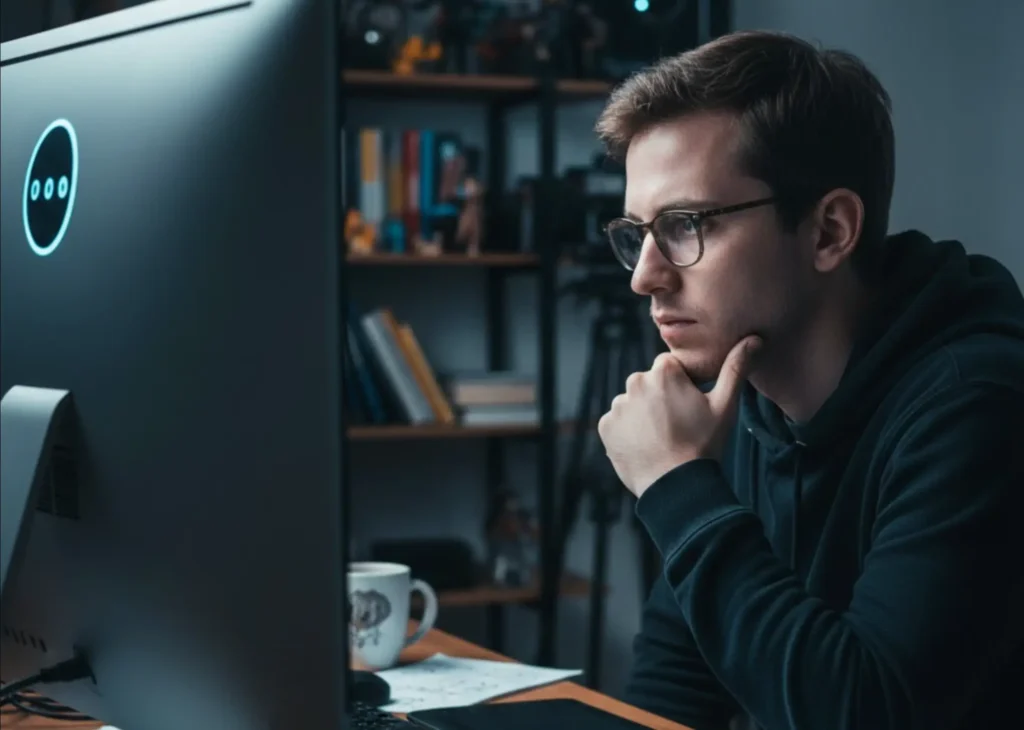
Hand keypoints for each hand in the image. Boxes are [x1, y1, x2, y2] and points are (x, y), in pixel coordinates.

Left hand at [597, 336, 760, 497]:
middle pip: (649, 384)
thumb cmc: (703, 445)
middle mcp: (634, 383)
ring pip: (633, 404)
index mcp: (662, 372)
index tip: (689, 406)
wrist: (676, 487)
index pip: (670, 368)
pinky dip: (628, 432)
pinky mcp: (606, 427)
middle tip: (677, 425)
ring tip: (662, 438)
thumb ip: (735, 368)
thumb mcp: (724, 406)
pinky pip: (618, 423)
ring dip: (644, 415)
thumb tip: (754, 339)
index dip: (681, 385)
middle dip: (660, 399)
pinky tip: (646, 446)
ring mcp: (617, 406)